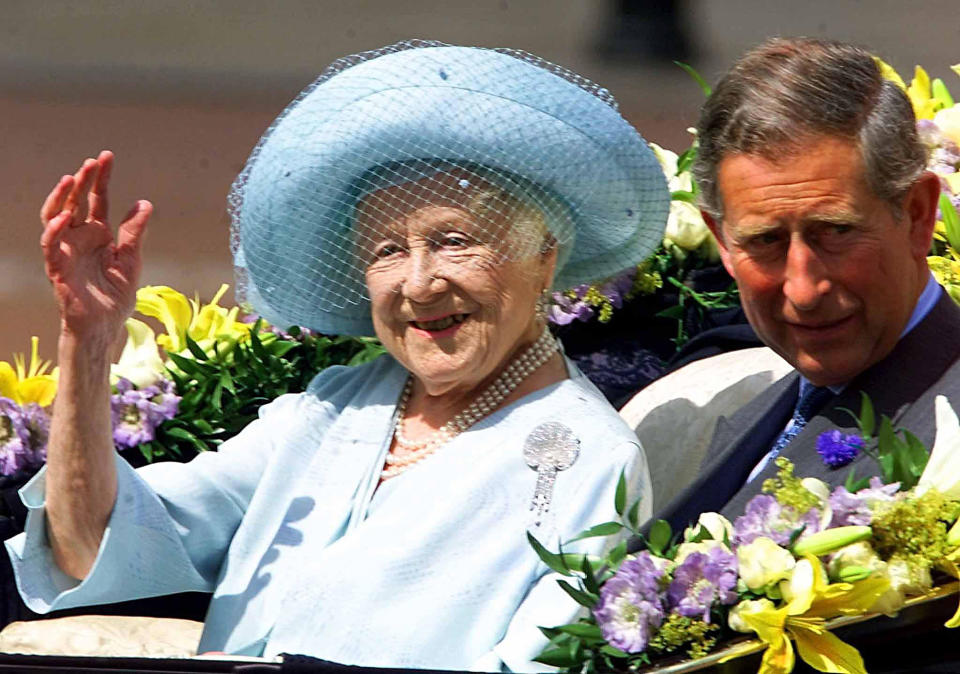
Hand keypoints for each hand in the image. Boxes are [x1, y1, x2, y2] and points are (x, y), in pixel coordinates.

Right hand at [40, 151, 151, 344]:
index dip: (101, 179)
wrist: (106, 325)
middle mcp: (80, 237)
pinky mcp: (57, 266)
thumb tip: (144, 203)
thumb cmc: (117, 294)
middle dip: (83, 181)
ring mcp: (66, 250)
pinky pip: (50, 244)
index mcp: (99, 234)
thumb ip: (134, 232)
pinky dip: (56, 229)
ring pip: (56, 216)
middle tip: (92, 162)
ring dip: (62, 197)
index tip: (106, 157)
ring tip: (72, 179)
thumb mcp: (131, 259)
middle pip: (76, 202)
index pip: (97, 200)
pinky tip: (66, 215)